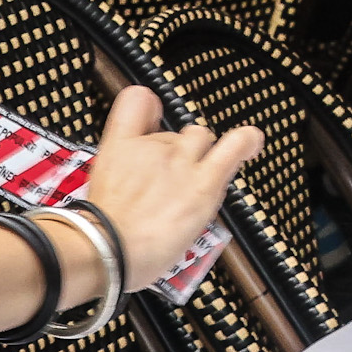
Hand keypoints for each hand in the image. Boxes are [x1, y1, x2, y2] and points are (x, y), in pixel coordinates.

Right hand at [78, 86, 262, 288]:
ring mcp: (180, 162)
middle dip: (179, 153)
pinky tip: (253, 143)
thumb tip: (138, 187)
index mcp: (119, 148)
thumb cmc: (103, 236)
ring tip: (198, 181)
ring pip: (202, 137)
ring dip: (203, 155)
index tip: (155, 117)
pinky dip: (248, 140)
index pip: (136, 102)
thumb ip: (122, 178)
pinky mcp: (204, 182)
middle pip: (176, 132)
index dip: (149, 105)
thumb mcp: (99, 195)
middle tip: (173, 184)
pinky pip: (234, 147)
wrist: (108, 250)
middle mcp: (152, 146)